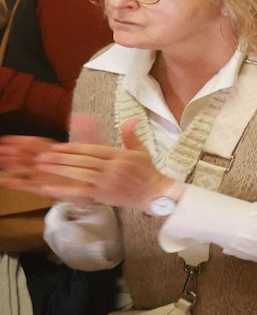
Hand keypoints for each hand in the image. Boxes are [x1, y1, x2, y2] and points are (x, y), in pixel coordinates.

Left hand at [0, 118, 172, 208]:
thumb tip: (131, 120)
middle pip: (83, 160)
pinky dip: (64, 190)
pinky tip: (49, 188)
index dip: (73, 148)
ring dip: (59, 169)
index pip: (92, 149)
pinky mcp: (104, 194)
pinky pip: (80, 191)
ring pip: (79, 173)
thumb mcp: (141, 152)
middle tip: (43, 155)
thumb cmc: (147, 172)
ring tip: (43, 166)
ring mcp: (107, 181)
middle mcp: (112, 167)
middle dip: (61, 157)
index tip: (58, 146)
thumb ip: (131, 136)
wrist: (155, 194)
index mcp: (120, 155)